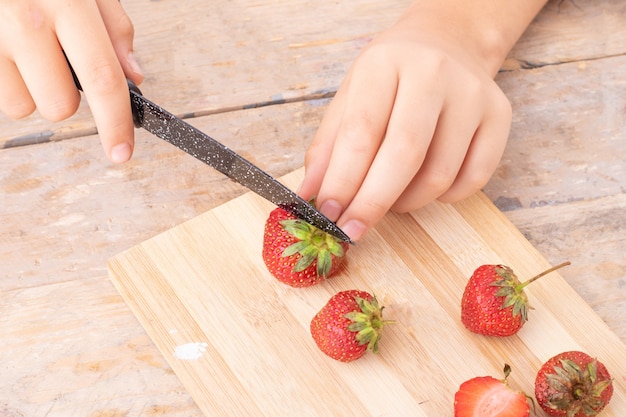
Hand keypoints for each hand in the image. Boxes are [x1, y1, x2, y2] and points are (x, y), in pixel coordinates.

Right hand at [0, 0, 142, 162]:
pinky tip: (6, 48)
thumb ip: (113, 26)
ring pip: (21, 106)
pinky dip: (4, 79)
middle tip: (56, 62)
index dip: (116, 123)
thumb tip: (134, 75)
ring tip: (24, 49)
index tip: (122, 152)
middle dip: (65, 96)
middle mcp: (24, 21)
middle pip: (58, 105)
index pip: (103, 78)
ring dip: (29, 89)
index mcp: (67, 4)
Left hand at [299, 7, 515, 240]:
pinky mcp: (500, 115)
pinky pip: (473, 179)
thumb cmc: (390, 77)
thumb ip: (328, 147)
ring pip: (439, 174)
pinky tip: (424, 188)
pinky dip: (444, 198)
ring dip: (406, 203)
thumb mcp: (350, 97)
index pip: (361, 132)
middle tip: (353, 231)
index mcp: (385, 63)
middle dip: (373, 203)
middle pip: (404, 155)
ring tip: (388, 201)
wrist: (446, 43)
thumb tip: (311, 196)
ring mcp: (472, 95)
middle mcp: (433, 73)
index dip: (342, 181)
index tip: (328, 214)